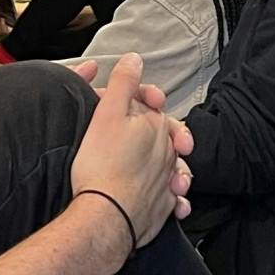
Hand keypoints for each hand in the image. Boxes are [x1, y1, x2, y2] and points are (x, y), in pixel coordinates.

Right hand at [68, 54, 188, 252]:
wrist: (106, 216)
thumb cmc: (101, 165)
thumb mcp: (107, 114)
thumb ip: (123, 84)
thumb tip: (134, 59)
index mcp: (157, 126)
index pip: (154, 106)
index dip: (142, 98)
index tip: (130, 101)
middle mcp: (168, 153)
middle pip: (164, 135)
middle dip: (154, 131)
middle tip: (132, 133)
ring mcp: (167, 182)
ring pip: (173, 166)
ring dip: (168, 164)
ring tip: (150, 162)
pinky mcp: (163, 208)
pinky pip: (172, 199)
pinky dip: (171, 197)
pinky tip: (166, 197)